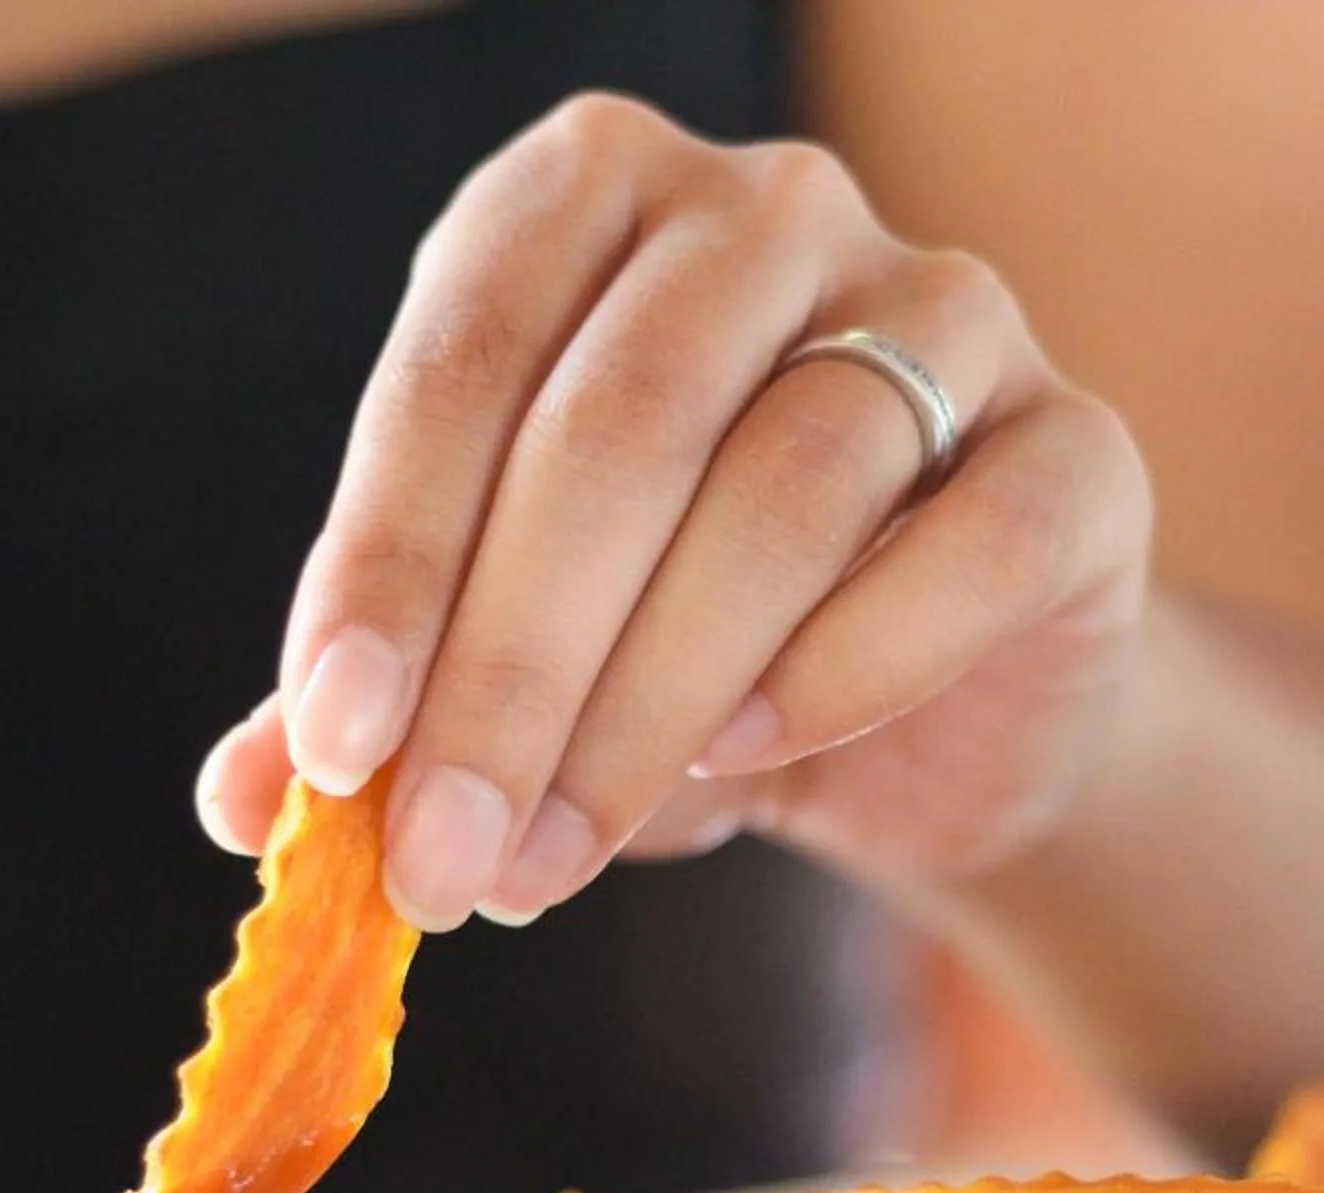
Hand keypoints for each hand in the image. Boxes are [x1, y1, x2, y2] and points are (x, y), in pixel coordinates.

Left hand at [196, 92, 1151, 930]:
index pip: (465, 355)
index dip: (387, 558)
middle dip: (509, 672)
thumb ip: (383, 703)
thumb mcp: (507, 661)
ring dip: (650, 703)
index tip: (335, 746)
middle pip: (620, 427)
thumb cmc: (681, 648)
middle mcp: (771, 211)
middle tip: (438, 862)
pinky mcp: (1078, 451)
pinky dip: (847, 666)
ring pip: (786, 489)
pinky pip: (971, 544)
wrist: (932, 716)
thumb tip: (245, 801)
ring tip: (558, 854)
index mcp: (593, 199)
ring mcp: (950, 309)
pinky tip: (755, 755)